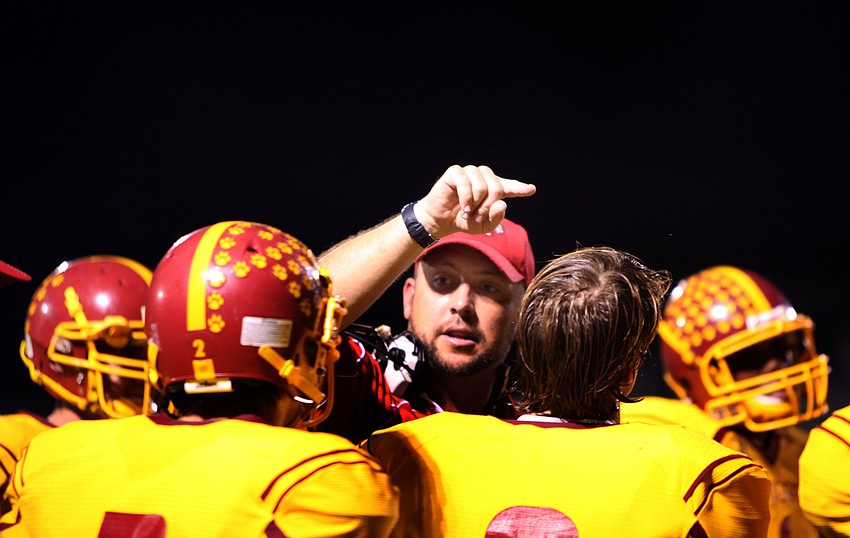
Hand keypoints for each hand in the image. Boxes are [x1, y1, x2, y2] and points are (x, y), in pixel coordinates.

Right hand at [415, 165, 535, 237]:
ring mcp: (470, 173)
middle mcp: (483, 178)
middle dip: (487, 207)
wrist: (439, 221)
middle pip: (497, 188)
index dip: (520, 188)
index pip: (509, 186)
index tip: (531, 189)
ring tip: (467, 212)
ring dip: (476, 204)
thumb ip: (495, 218)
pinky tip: (463, 206)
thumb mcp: (482, 226)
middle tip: (476, 217)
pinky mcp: (456, 172)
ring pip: (483, 186)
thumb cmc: (462, 221)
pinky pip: (467, 183)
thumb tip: (502, 203)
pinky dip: (466, 199)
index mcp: (492, 189)